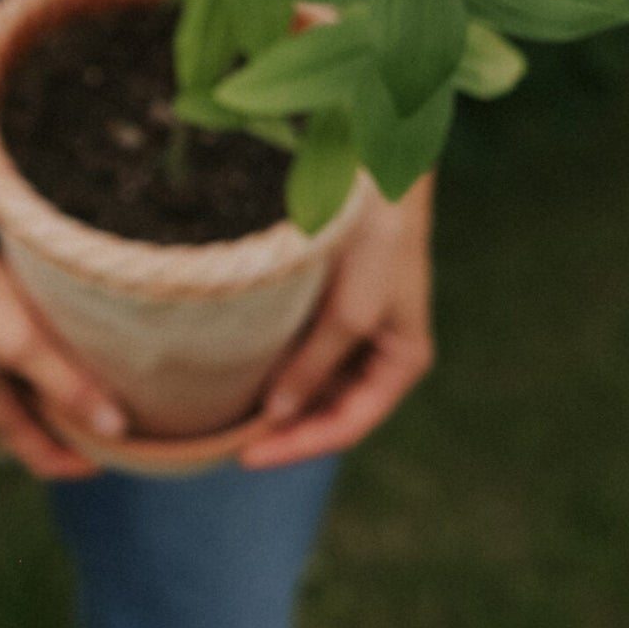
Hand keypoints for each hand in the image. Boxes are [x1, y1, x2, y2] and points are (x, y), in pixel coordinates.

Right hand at [0, 208, 128, 479]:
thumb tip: (112, 429)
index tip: (122, 451)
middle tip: (117, 412)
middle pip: (29, 426)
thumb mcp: (20, 340)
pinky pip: (5, 361)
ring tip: (93, 372)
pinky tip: (52, 334)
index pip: (39, 456)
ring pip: (17, 391)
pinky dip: (35, 361)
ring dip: (52, 391)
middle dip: (70, 426)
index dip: (79, 462)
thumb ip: (63, 384)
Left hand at [237, 173, 434, 470]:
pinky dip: (277, 362)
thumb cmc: (375, 243)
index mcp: (401, 363)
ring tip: (228, 413)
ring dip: (278, 397)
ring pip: (313, 381)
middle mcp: (380, 351)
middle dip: (286, 428)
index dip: (298, 446)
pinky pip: (303, 348)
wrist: (375, 170)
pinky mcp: (332, 300)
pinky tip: (243, 369)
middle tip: (228, 442)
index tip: (245, 457)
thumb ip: (313, 367)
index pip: (346, 425)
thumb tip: (276, 414)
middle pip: (329, 409)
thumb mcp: (347, 315)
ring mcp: (356, 326)